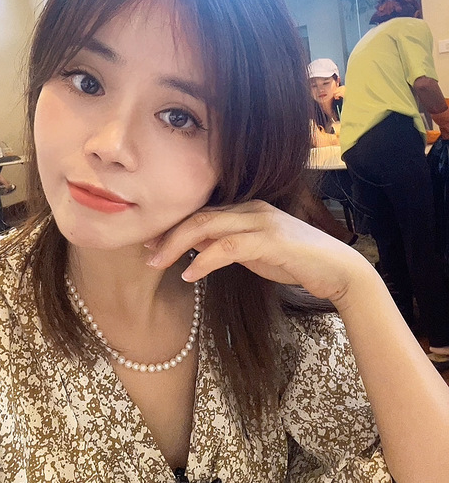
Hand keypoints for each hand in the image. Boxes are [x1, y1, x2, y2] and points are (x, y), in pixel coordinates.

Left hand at [145, 199, 369, 305]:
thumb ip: (229, 246)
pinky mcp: (270, 240)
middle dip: (168, 234)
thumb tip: (198, 249)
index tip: (150, 243)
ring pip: (208, 226)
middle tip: (145, 253)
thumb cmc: (296, 261)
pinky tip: (190, 274)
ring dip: (178, 245)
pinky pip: (227, 247)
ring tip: (157, 263)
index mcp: (247, 208)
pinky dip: (205, 260)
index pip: (202, 211)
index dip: (173, 226)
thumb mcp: (255, 252)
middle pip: (199, 215)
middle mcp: (252, 208)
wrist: (337, 270)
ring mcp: (262, 221)